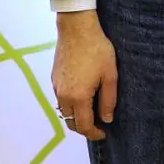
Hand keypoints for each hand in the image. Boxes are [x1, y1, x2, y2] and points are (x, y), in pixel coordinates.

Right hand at [52, 11, 117, 140]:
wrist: (76, 29)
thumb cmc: (97, 50)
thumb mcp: (110, 75)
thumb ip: (108, 100)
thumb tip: (107, 119)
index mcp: (78, 97)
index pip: (83, 125)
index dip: (94, 133)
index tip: (104, 133)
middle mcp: (63, 96)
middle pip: (70, 122)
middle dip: (84, 128)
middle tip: (99, 125)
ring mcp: (56, 87)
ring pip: (64, 111)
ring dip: (76, 116)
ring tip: (92, 111)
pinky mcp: (54, 79)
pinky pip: (60, 99)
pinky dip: (70, 105)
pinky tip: (82, 97)